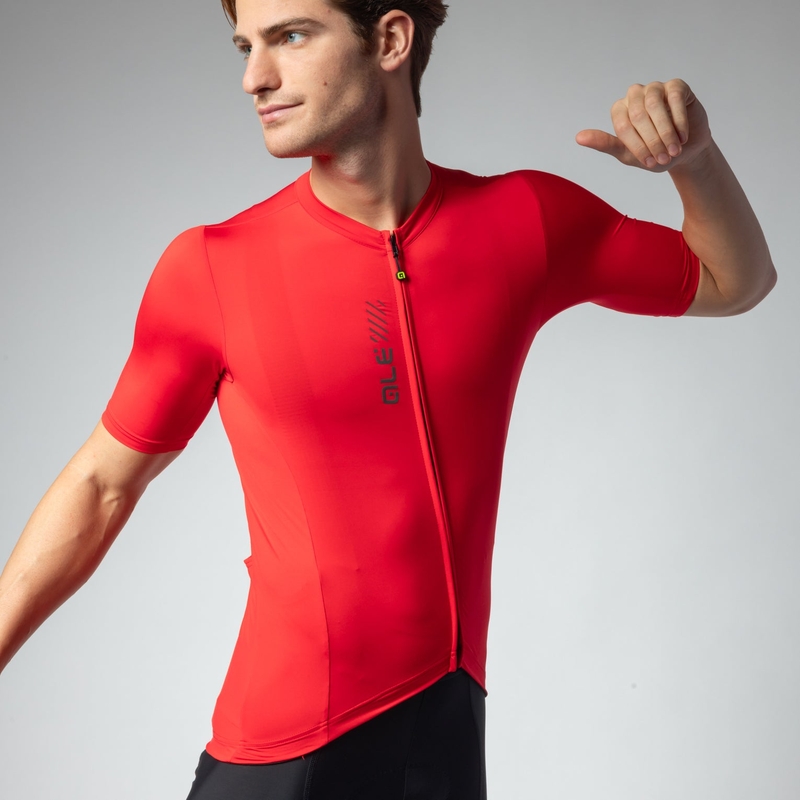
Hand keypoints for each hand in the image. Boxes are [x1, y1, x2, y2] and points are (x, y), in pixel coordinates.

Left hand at [575, 79, 712, 172]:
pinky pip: (675, 99)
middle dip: (652, 141)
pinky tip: (683, 136)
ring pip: (655, 105)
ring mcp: (655, 88)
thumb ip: (605, 144)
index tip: (649, 163)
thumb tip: (578, 137)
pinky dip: (679, 121)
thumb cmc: (654, 152)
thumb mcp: (627, 154)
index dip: (637, 146)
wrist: (684, 151)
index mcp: (619, 111)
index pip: (622, 127)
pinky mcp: (676, 86)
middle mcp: (634, 95)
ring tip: (675, 150)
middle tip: (664, 158)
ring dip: (666, 132)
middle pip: (638, 116)